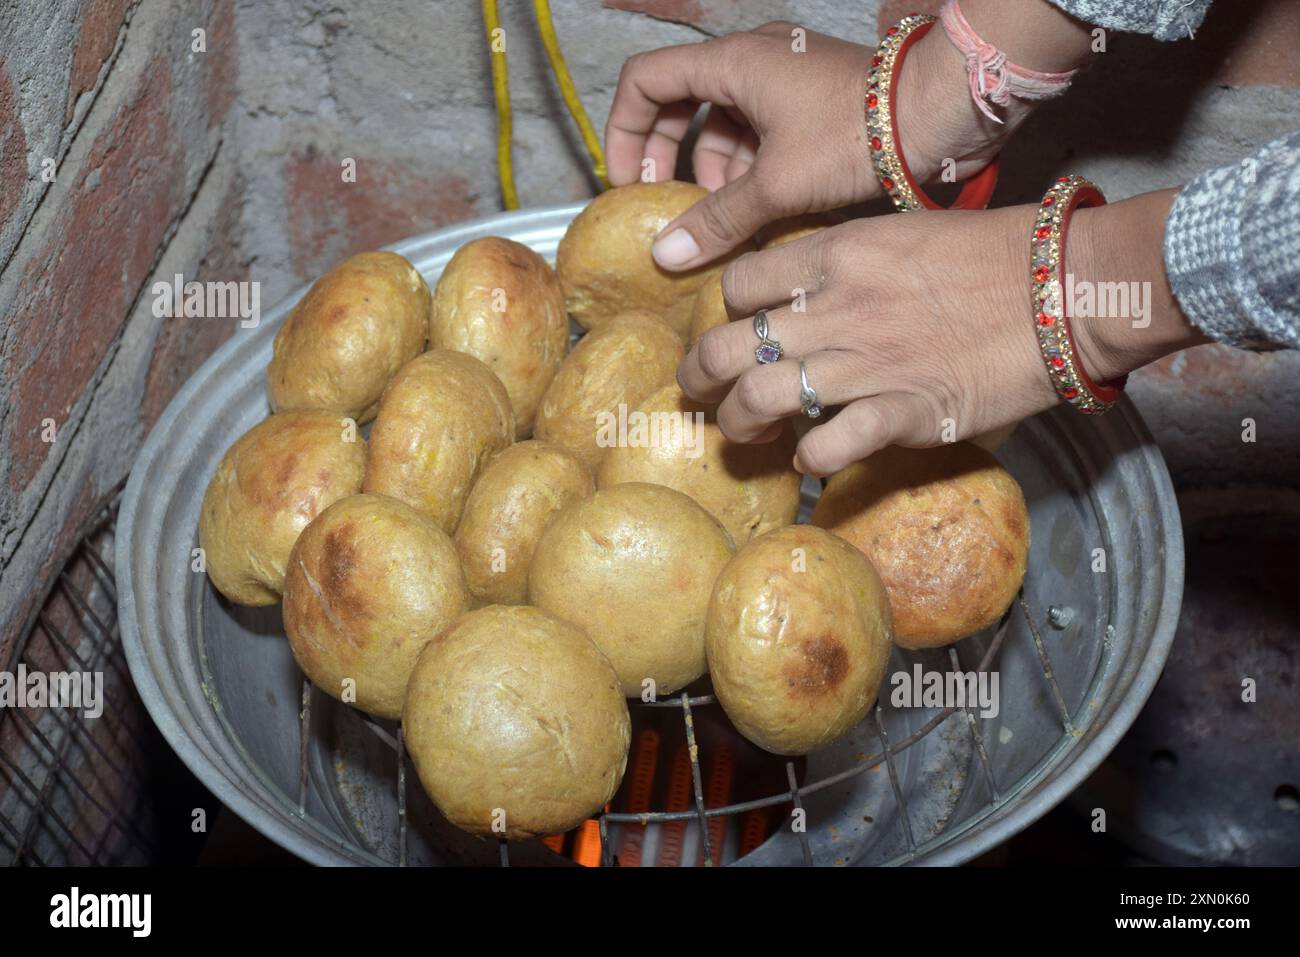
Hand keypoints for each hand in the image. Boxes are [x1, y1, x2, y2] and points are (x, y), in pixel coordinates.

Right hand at [605, 22, 1002, 270]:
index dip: (625, 130)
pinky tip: (761, 210)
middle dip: (669, 157)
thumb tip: (664, 255)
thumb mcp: (776, 185)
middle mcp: (752, 58)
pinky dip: (749, 168)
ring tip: (725, 218)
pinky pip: (759, 130)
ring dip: (714, 171)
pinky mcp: (811, 99)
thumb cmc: (857, 135)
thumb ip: (716, 220)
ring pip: (723, 122)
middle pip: (680, 101)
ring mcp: (784, 76)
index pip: (645, 80)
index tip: (630, 182)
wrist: (939, 114)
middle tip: (669, 205)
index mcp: (732, 61)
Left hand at [676, 189, 1206, 475]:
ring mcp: (862, 365)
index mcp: (835, 254)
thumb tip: (805, 290)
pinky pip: (824, 446)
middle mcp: (833, 309)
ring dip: (737, 422)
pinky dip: (807, 458)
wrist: (1063, 289)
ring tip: (740, 431)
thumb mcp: (900, 233)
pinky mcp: (898, 414)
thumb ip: (845, 262)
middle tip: (696, 390)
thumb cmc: (992, 254)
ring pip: (757, 398)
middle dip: (698, 375)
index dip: (724, 309)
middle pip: (726, 345)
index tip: (733, 325)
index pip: (738, 282)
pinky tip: (807, 458)